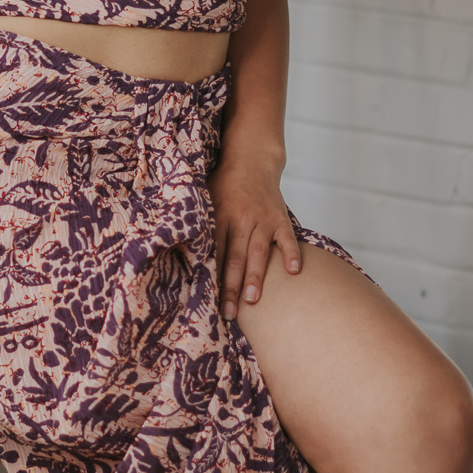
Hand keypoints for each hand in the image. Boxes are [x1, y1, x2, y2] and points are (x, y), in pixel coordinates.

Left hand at [210, 153, 301, 316]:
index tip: (207, 301)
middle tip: (228, 312)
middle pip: (234, 257)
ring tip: (253, 300)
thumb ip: (198, 225)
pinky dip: (291, 253)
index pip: (213, 252)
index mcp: (219, 216)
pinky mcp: (280, 218)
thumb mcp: (204, 199)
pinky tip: (294, 271)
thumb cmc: (222, 184)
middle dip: (230, 287)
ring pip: (258, 252)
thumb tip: (179, 254)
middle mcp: (241, 219)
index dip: (210, 277)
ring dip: (256, 276)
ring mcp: (262, 219)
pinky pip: (287, 238)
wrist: (251, 159)